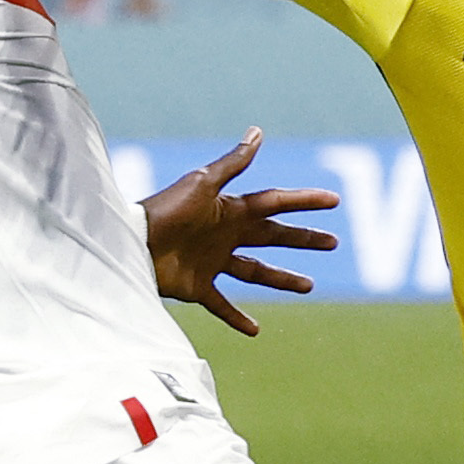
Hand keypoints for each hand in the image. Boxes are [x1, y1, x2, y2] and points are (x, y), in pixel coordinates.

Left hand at [143, 128, 337, 336]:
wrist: (130, 244)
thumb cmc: (165, 210)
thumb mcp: (203, 183)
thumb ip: (233, 163)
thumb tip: (258, 132)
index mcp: (230, 209)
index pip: (275, 203)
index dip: (304, 201)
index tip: (333, 201)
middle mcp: (225, 235)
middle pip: (273, 236)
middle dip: (303, 239)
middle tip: (333, 242)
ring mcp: (213, 262)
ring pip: (256, 272)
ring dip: (282, 278)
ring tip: (308, 286)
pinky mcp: (197, 287)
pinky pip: (222, 304)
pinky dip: (237, 318)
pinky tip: (256, 331)